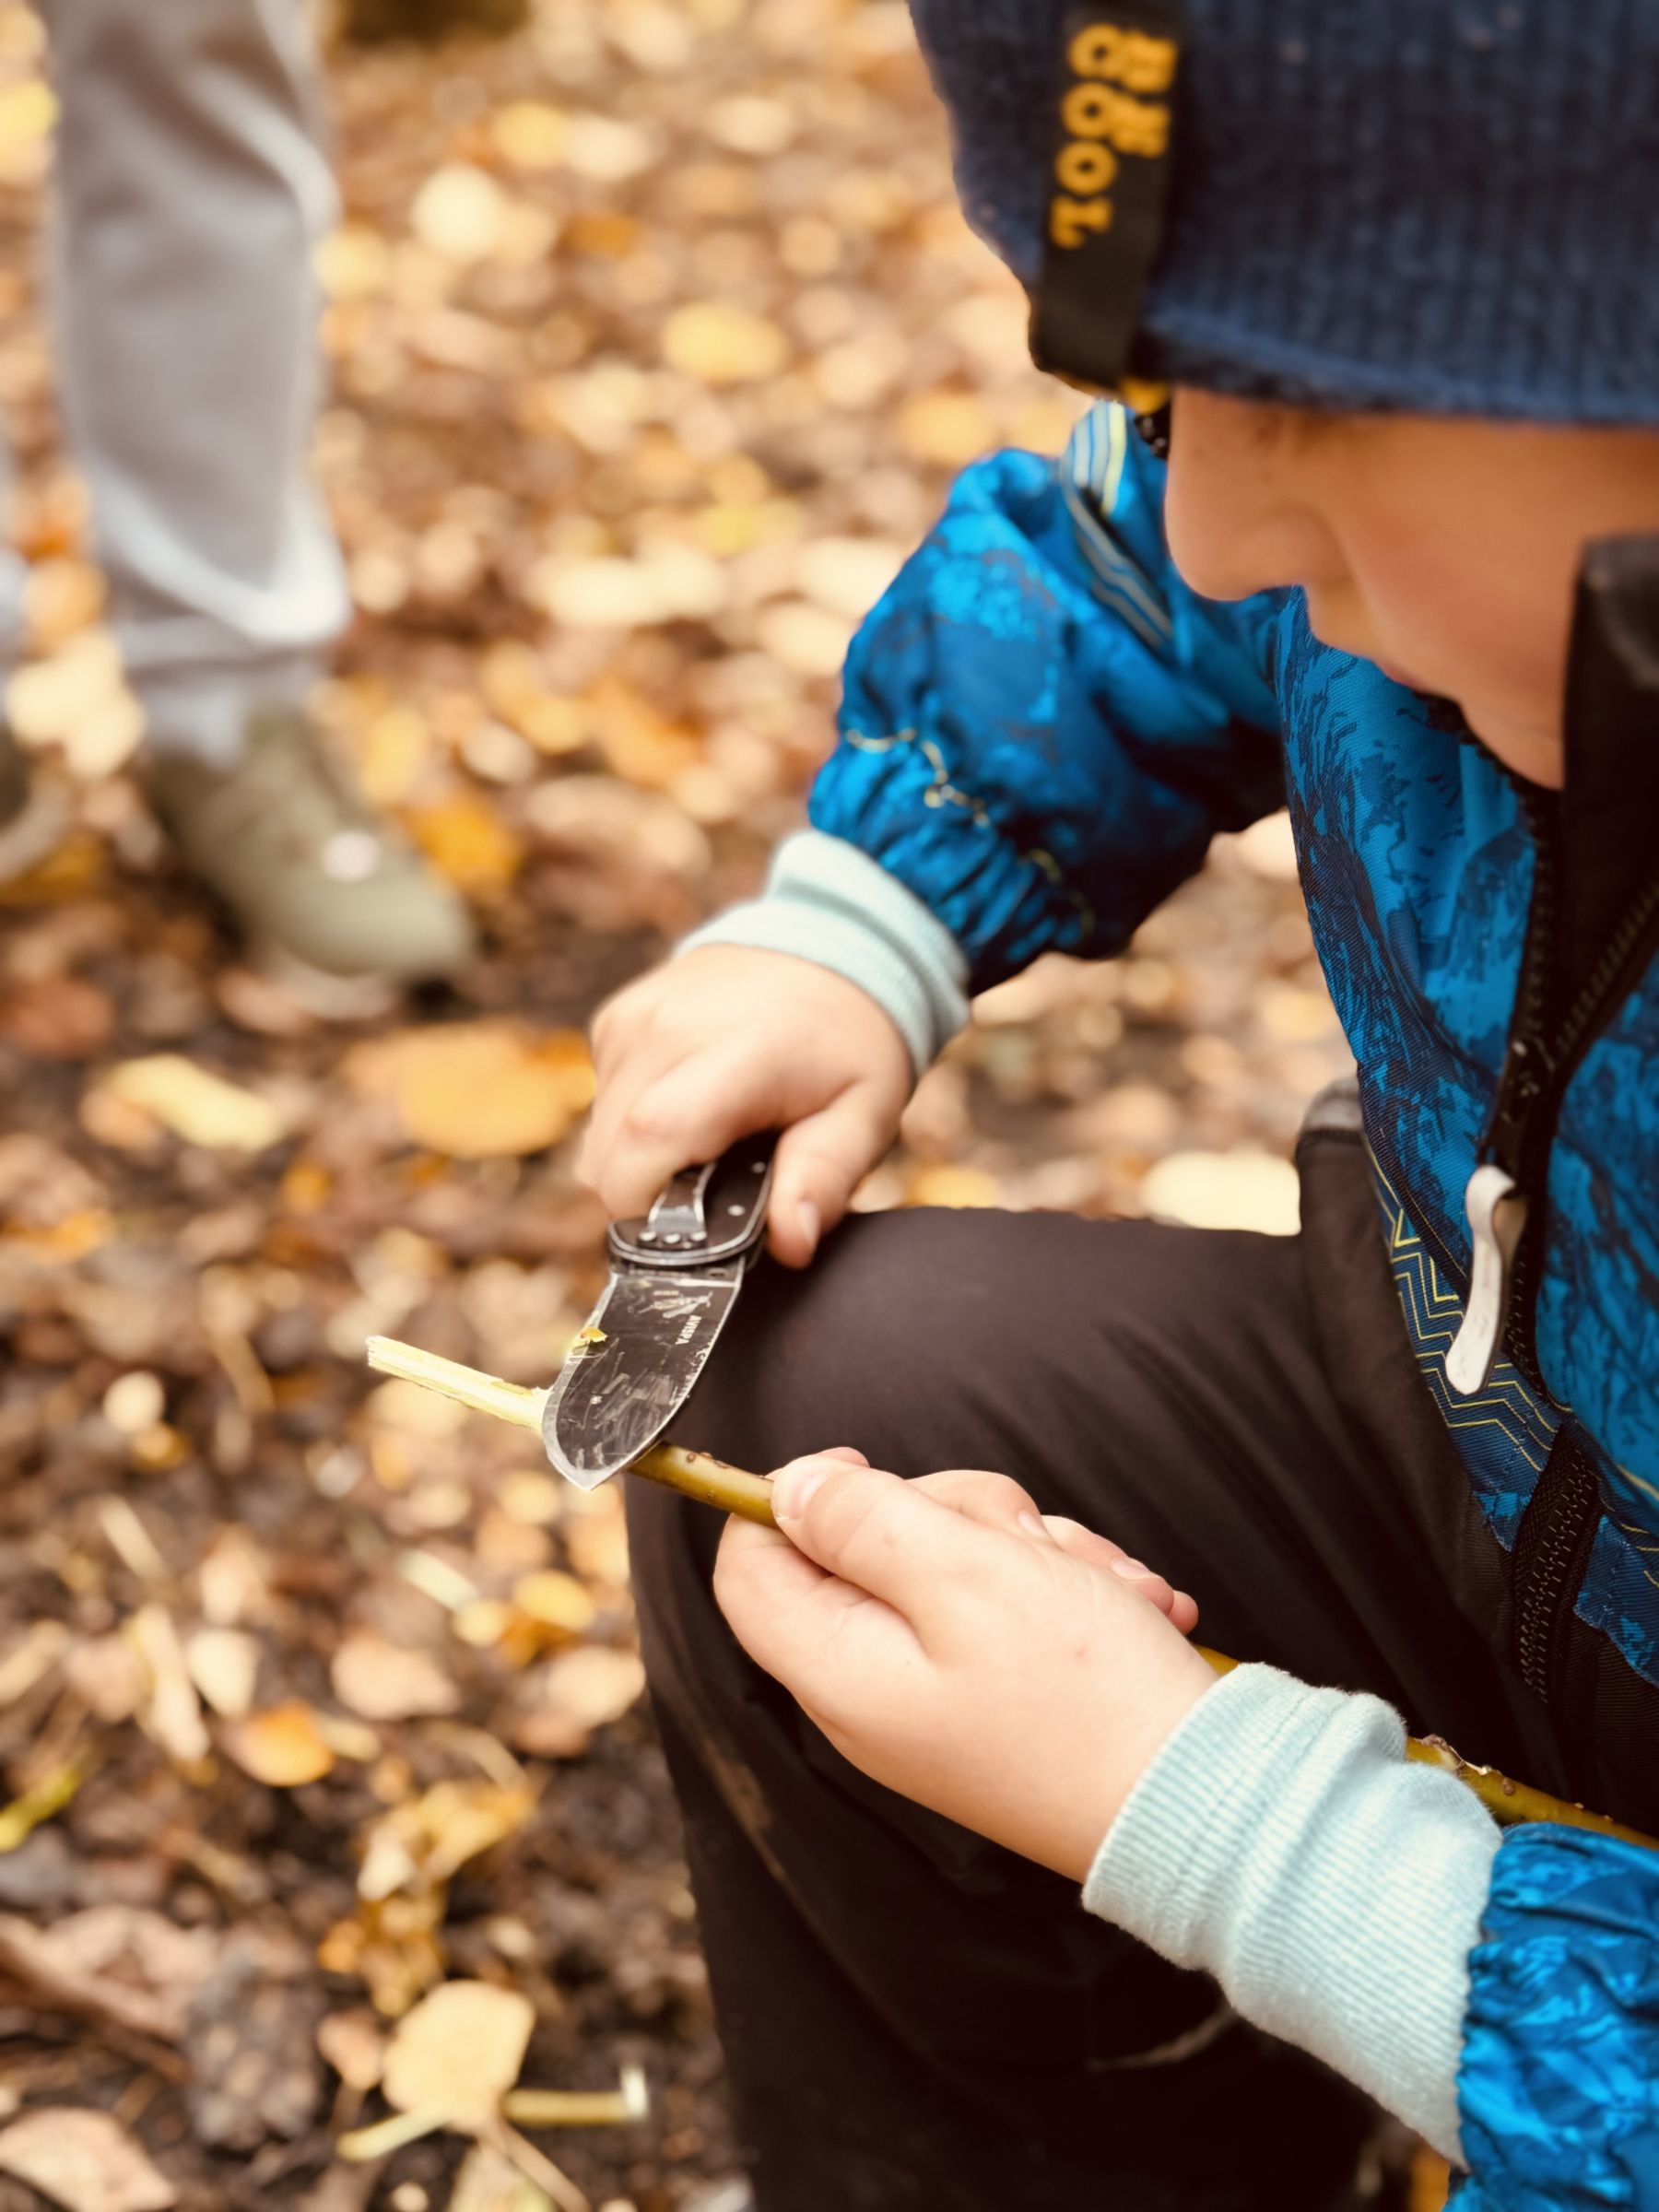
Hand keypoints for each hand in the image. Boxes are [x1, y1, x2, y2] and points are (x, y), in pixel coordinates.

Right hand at [580, 946, 911, 1265]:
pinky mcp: (615, 1018)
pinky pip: (600, 1101)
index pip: (648, 1140)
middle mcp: (666, 1029)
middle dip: (648, 1201)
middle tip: (714, 1194)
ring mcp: (632, 1018)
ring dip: (641, 1162)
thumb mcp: (865, 1116)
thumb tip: (789, 1244)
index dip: (651, 1209)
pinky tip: (690, 1106)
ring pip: (597, 1138)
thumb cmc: (852, 1042)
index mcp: (737, 1052)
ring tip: (711, 1142)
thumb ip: (824, 1179)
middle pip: (606, 1157)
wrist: (834, 945)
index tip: (691, 1233)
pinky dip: (632, 1123)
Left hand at [714, 1452, 1215, 1880]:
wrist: (1202, 1796)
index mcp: (839, 1669)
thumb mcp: (966, 1575)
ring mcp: (938, 1697)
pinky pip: (1009, 1605)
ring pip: (951, 1563)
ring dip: (1030, 1550)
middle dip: (956, 1515)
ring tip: (1095, 1585)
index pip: (749, 1563)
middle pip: (864, 1547)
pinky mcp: (997, 1698)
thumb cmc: (1085, 1699)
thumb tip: (788, 1489)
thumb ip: (864, 1522)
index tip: (868, 1471)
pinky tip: (1119, 1607)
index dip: (792, 1496)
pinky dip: (1064, 1590)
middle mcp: (875, 1691)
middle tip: (1021, 1538)